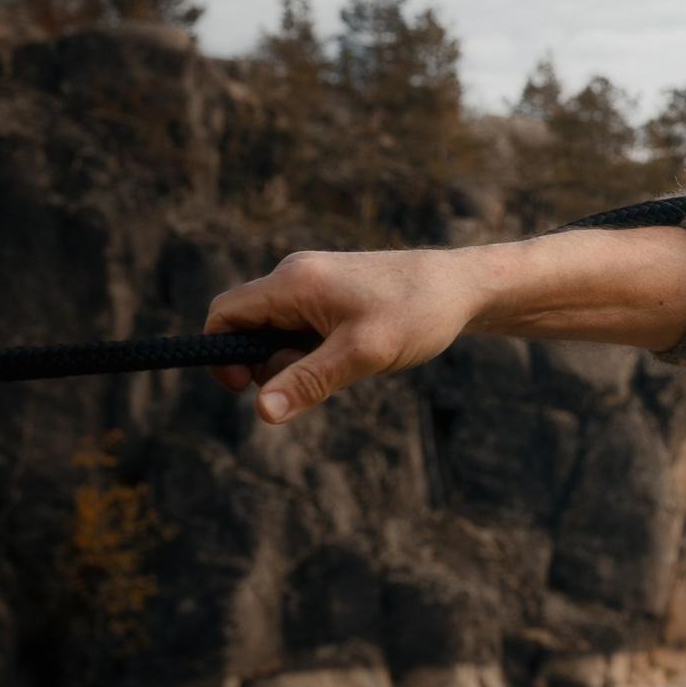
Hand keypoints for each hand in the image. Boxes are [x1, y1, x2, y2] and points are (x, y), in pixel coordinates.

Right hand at [204, 248, 481, 422]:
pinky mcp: (332, 293)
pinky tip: (356, 351)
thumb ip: (308, 381)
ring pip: (280, 332)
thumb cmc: (417, 313)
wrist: (463, 288)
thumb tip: (261, 411)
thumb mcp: (362, 354)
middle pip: (250, 327)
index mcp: (292, 281)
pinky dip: (319, 349)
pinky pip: (304, 328)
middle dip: (272, 361)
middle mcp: (296, 275)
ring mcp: (315, 282)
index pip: (225, 313)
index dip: (222, 354)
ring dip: (299, 358)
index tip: (245, 387)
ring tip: (348, 359)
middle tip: (322, 372)